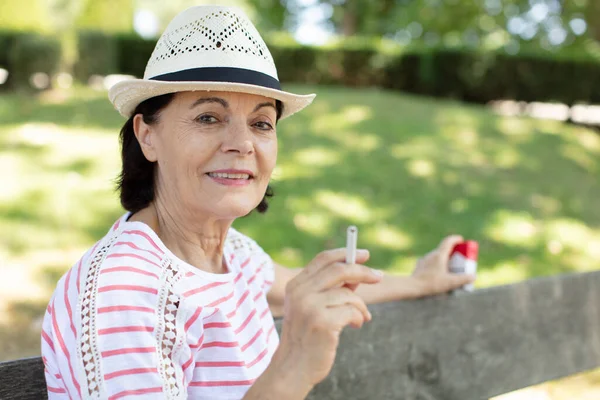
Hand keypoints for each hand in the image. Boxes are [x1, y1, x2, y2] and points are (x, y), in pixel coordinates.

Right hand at [271, 248, 382, 392]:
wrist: (293, 368)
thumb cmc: (307, 337)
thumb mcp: (311, 307)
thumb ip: (330, 289)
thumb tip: (358, 272)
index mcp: (295, 286)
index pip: (323, 259)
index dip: (346, 254)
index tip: (364, 255)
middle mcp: (300, 293)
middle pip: (339, 270)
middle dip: (363, 272)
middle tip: (379, 277)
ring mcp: (310, 307)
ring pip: (349, 294)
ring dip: (361, 306)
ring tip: (360, 318)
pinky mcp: (323, 322)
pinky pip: (353, 311)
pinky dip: (360, 318)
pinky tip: (355, 326)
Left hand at [411, 235, 475, 295]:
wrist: (413, 287)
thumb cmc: (431, 283)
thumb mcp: (450, 282)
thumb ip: (463, 279)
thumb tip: (473, 276)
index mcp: (439, 255)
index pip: (448, 241)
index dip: (456, 239)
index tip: (461, 240)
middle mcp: (431, 254)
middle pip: (444, 249)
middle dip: (453, 252)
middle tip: (460, 259)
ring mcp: (424, 259)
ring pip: (437, 256)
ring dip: (444, 259)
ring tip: (450, 268)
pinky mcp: (420, 266)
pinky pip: (431, 262)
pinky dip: (437, 265)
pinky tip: (438, 274)